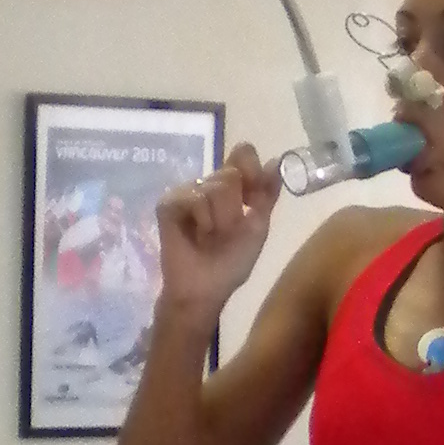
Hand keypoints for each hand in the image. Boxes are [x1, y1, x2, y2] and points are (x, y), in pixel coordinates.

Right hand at [154, 144, 277, 324]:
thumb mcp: (257, 227)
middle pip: (231, 174)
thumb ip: (266, 194)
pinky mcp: (168, 203)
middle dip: (234, 209)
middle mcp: (207, 183)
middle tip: (225, 232)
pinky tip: (195, 235)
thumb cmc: (231, 262)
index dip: (251, 170)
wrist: (205, 289)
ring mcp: (186, 192)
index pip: (243, 155)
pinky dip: (202, 220)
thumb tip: (276, 160)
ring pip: (214, 187)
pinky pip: (193, 197)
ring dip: (219, 220)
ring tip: (208, 237)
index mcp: (231, 187)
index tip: (252, 197)